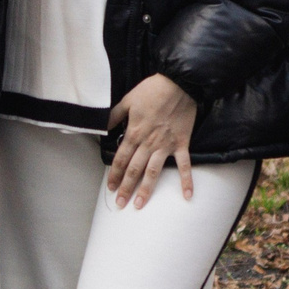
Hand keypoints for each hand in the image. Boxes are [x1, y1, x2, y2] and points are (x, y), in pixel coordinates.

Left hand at [105, 73, 197, 208]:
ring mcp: (165, 145)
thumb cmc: (152, 90)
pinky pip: (184, 165)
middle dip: (125, 188)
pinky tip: (187, 196)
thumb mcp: (128, 100)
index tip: (110, 187)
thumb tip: (102, 127)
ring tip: (139, 204)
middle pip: (134, 170)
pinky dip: (186, 181)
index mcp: (134, 133)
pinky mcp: (181, 144)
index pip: (120, 159)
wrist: (179, 83)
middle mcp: (148, 143)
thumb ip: (114, 116)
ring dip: (146, 189)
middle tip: (120, 204)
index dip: (114, 174)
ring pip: (153, 172)